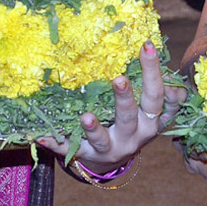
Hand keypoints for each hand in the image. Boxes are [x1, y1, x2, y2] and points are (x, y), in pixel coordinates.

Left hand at [38, 41, 185, 172]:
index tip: (146, 45)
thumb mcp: (151, 111)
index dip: (155, 73)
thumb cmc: (134, 124)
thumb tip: (165, 65)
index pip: (158, 96)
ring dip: (93, 129)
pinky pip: (70, 150)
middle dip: (125, 98)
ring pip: (102, 140)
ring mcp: (110, 149)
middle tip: (119, 79)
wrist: (115, 160)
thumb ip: (161, 92)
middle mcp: (133, 137)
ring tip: (85, 117)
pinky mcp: (87, 156)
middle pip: (130, 116)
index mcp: (151, 122)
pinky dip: (56, 144)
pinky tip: (41, 136)